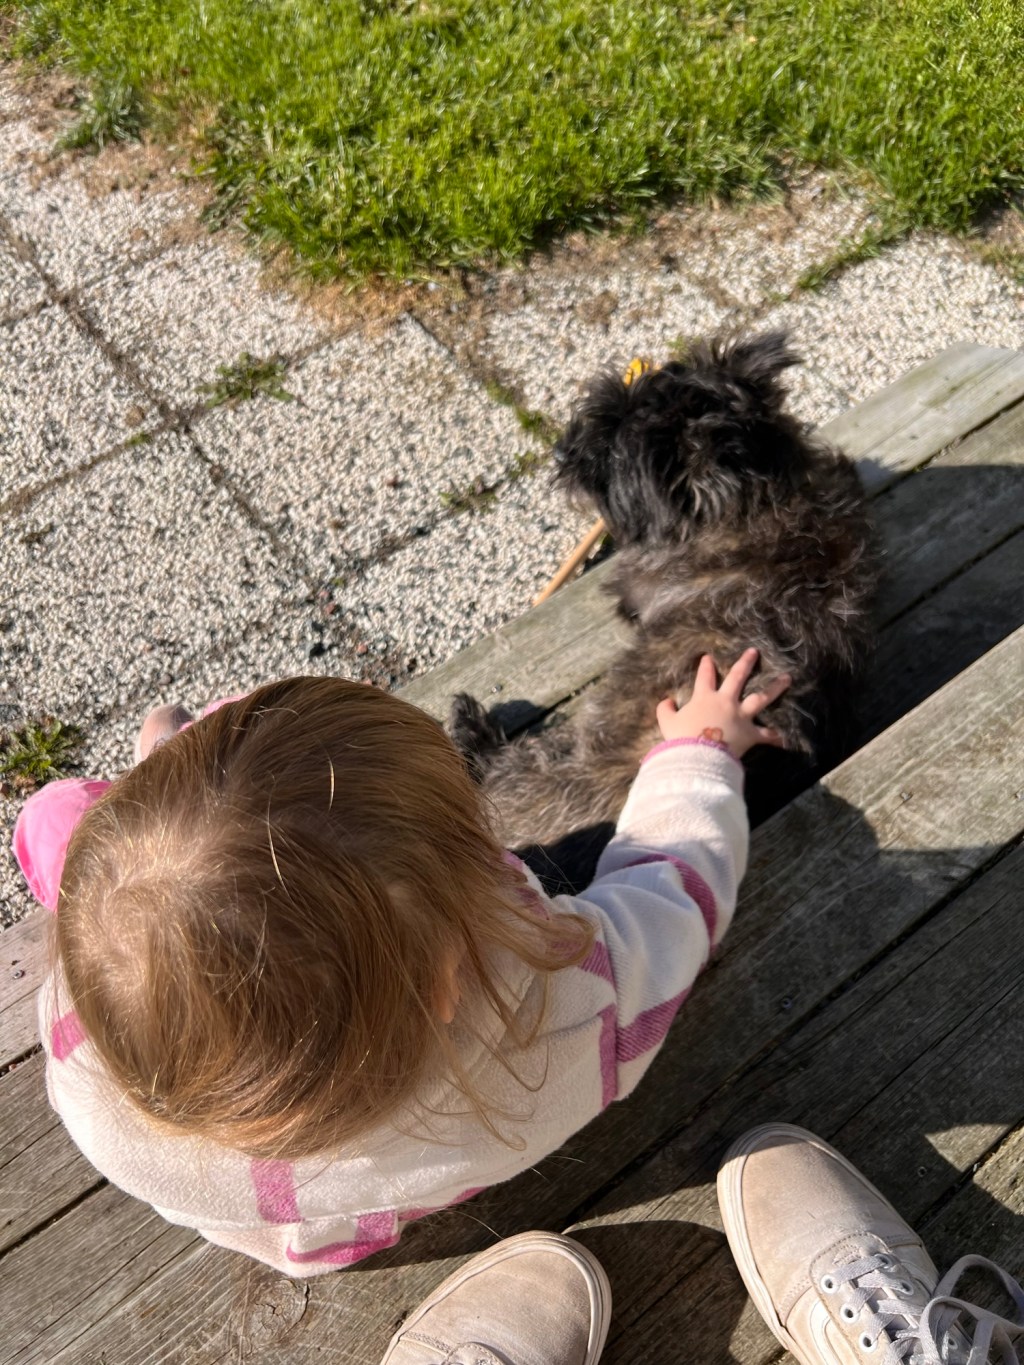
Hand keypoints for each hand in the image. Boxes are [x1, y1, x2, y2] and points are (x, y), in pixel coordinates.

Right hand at [656, 649, 791, 758]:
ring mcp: (740, 716)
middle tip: (754, 652)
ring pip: (761, 698)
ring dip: (775, 687)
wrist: (698, 757)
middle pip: (738, 677)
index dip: (706, 666)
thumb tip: (666, 702)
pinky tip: (783, 736)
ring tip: (786, 678)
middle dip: (746, 663)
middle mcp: (725, 702)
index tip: (708, 657)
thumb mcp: (667, 723)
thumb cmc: (681, 738)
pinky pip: (766, 735)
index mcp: (704, 698)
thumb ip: (665, 710)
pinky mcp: (750, 734)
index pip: (704, 677)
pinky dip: (774, 736)